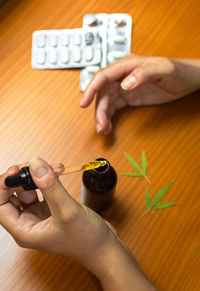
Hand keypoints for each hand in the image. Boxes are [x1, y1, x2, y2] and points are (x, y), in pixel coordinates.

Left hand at [0, 158, 156, 289]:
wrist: (104, 247)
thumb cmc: (86, 239)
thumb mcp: (67, 211)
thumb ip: (50, 187)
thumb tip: (35, 164)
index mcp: (24, 230)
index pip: (0, 205)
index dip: (3, 186)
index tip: (15, 171)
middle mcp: (29, 223)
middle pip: (13, 194)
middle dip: (24, 177)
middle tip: (36, 165)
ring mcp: (40, 215)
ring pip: (29, 189)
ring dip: (38, 176)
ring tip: (54, 168)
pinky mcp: (51, 209)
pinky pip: (43, 190)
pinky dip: (48, 179)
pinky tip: (58, 172)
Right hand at [80, 54, 199, 133]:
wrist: (188, 80)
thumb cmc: (178, 70)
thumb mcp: (164, 69)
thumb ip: (144, 73)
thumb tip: (125, 84)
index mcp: (128, 65)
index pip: (103, 76)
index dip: (91, 89)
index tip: (84, 102)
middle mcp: (123, 76)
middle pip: (102, 93)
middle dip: (98, 110)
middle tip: (100, 125)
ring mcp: (125, 87)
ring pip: (106, 102)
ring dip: (102, 116)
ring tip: (103, 129)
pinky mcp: (130, 97)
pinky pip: (114, 107)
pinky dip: (109, 117)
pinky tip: (108, 126)